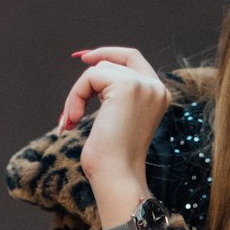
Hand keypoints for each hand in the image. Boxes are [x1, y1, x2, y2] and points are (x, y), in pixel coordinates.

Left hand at [59, 46, 170, 188]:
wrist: (116, 176)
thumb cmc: (112, 159)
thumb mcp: (116, 119)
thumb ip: (113, 94)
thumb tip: (91, 65)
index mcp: (158, 95)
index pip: (133, 58)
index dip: (108, 53)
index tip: (84, 59)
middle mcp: (156, 88)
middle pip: (112, 62)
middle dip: (87, 82)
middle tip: (71, 108)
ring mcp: (144, 85)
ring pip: (98, 69)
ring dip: (78, 94)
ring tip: (72, 120)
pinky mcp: (127, 86)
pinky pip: (90, 77)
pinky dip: (75, 96)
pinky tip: (74, 119)